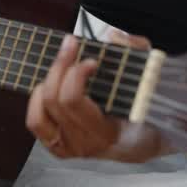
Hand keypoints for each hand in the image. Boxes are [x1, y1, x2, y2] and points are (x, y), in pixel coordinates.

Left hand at [25, 28, 150, 159]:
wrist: (139, 142)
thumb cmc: (142, 109)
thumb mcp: (150, 77)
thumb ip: (137, 51)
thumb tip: (113, 37)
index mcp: (109, 131)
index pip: (73, 100)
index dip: (75, 74)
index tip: (90, 60)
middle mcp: (86, 143)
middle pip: (55, 100)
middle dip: (60, 67)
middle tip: (72, 47)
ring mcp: (69, 148)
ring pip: (41, 111)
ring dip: (48, 82)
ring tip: (62, 67)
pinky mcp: (56, 147)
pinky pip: (35, 121)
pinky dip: (37, 99)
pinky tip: (50, 85)